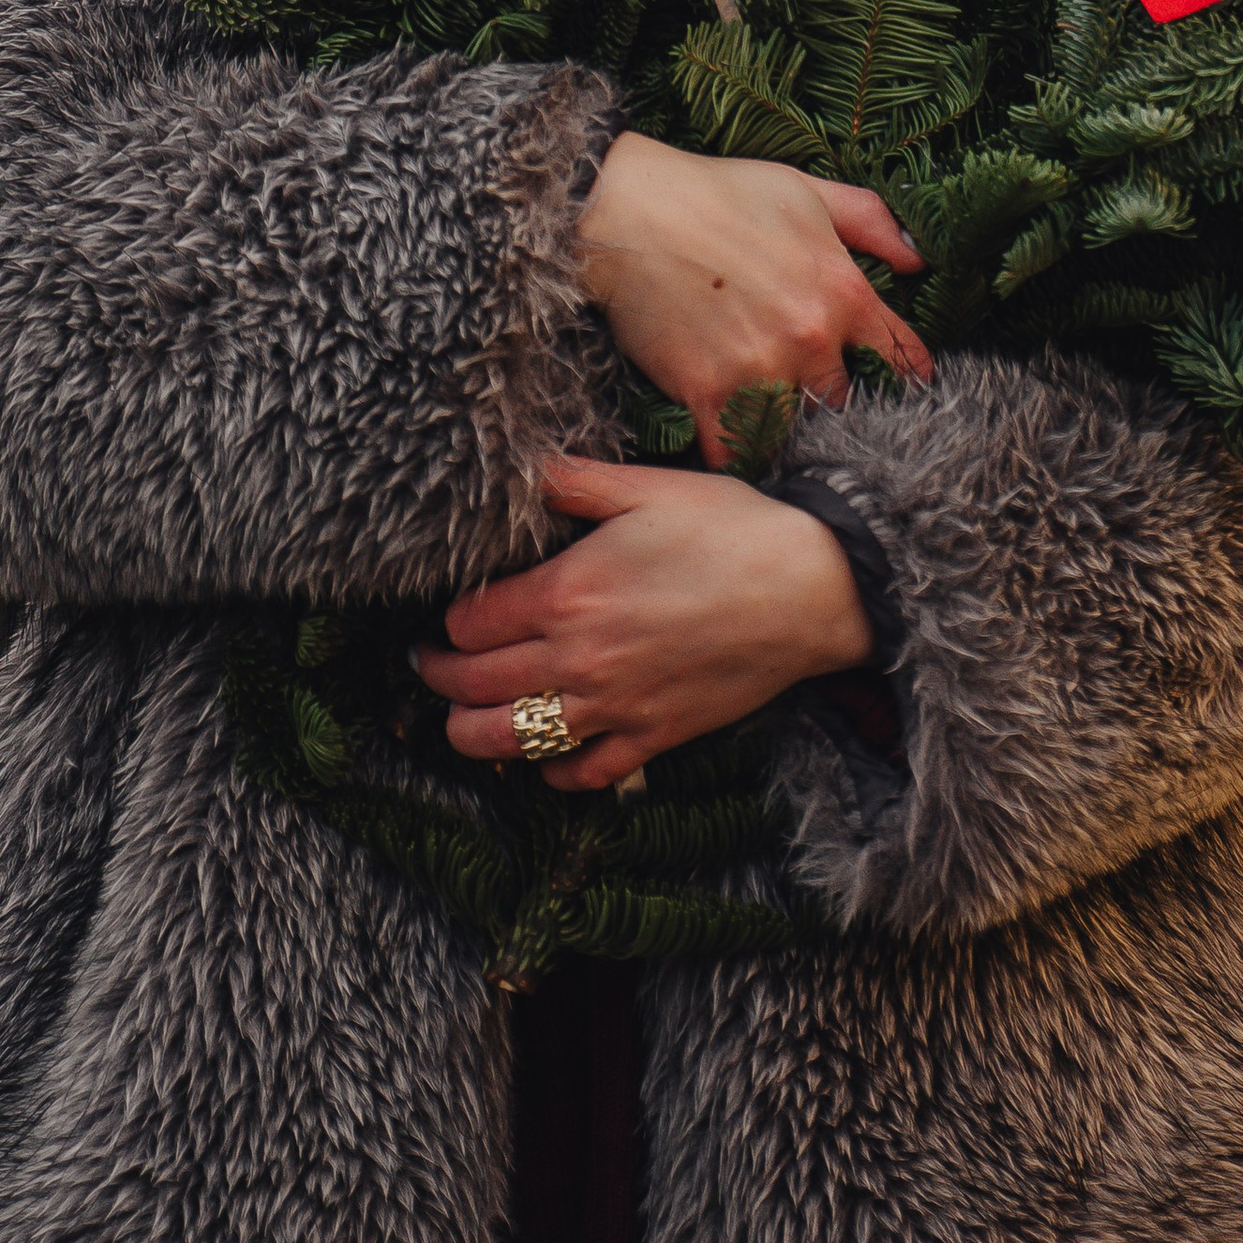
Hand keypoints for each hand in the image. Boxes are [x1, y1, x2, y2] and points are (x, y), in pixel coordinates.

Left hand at [414, 454, 873, 788]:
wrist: (812, 589)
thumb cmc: (733, 529)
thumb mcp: (647, 487)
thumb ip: (574, 480)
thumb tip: (522, 468)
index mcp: (566, 592)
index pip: (468, 623)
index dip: (449, 619)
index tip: (449, 614)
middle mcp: (578, 658)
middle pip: (474, 686)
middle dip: (440, 678)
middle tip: (429, 667)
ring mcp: (613, 705)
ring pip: (510, 742)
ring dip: (471, 734)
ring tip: (461, 719)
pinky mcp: (652, 737)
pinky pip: (582, 774)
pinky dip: (551, 772)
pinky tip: (543, 757)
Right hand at [576, 130, 928, 465]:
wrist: (629, 212)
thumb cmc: (717, 193)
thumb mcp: (806, 190)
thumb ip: (871, 222)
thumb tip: (920, 260)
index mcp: (842, 289)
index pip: (899, 354)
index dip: (903, 374)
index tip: (901, 390)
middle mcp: (811, 337)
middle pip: (844, 399)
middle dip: (832, 399)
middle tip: (814, 399)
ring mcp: (760, 369)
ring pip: (794, 426)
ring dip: (785, 426)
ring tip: (774, 422)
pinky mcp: (708, 393)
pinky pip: (736, 449)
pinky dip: (736, 451)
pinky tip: (732, 441)